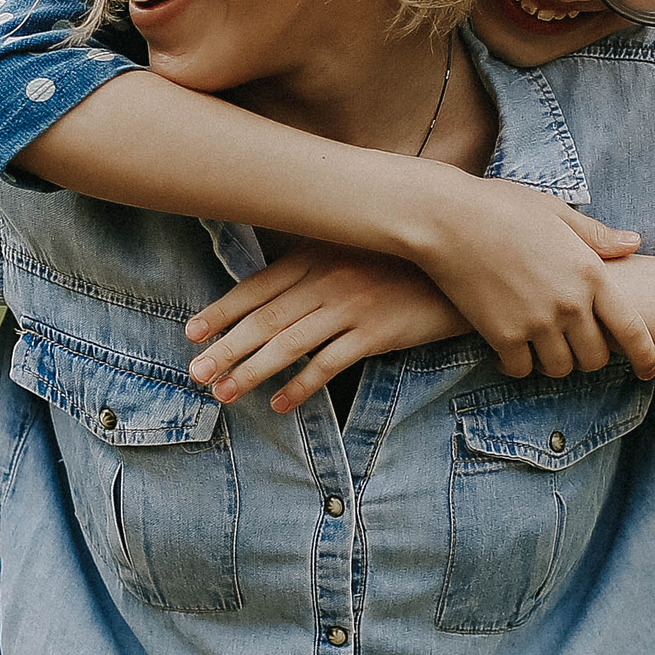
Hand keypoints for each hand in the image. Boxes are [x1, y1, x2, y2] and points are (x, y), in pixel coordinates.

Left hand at [187, 246, 472, 413]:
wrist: (463, 265)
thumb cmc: (403, 260)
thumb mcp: (355, 250)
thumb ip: (316, 264)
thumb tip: (276, 291)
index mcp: (317, 254)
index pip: (258, 286)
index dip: (223, 311)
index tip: (192, 333)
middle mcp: (328, 277)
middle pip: (265, 318)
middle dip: (226, 348)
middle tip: (195, 373)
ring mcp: (352, 304)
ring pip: (289, 343)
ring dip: (251, 370)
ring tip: (224, 393)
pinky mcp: (376, 331)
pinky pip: (329, 363)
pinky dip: (301, 385)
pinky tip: (280, 403)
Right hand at [400, 177, 654, 380]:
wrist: (446, 218)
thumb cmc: (501, 207)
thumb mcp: (556, 212)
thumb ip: (596, 236)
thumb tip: (634, 243)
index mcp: (590, 273)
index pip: (632, 330)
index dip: (646, 357)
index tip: (648, 371)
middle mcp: (569, 304)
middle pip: (595, 358)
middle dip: (588, 356)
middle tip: (573, 344)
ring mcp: (536, 323)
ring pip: (560, 369)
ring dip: (554, 362)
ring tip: (540, 345)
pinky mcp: (502, 336)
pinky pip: (521, 370)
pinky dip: (518, 365)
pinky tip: (509, 349)